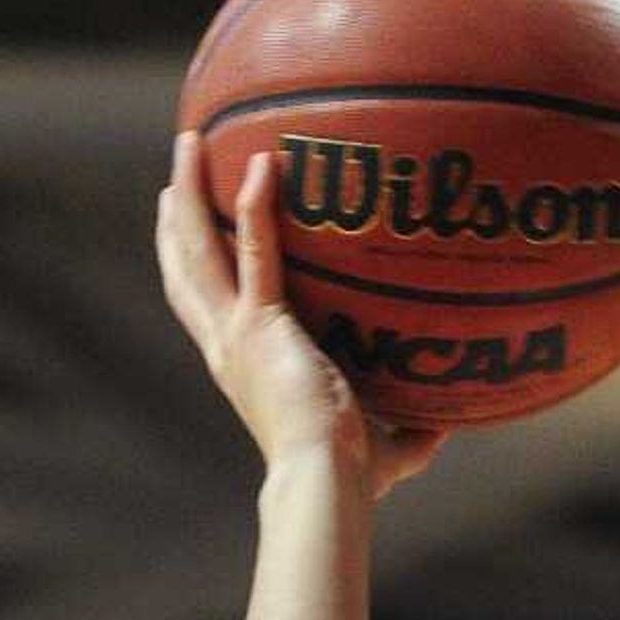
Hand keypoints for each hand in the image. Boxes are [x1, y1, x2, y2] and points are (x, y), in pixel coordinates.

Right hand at [157, 138, 445, 499]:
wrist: (327, 479)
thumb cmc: (348, 476)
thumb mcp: (381, 450)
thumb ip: (407, 433)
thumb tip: (443, 425)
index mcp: (241, 367)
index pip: (204, 305)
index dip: (192, 264)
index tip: (188, 226)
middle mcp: (226, 347)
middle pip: (185, 267)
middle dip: (176, 217)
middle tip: (179, 168)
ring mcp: (236, 334)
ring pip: (197, 249)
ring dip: (190, 191)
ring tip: (191, 140)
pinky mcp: (260, 325)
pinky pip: (256, 251)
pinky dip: (257, 206)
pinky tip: (265, 163)